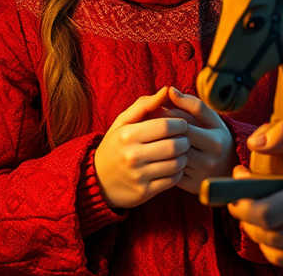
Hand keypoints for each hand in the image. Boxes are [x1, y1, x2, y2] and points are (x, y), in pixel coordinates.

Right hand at [94, 86, 189, 208]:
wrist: (97, 180)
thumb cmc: (115, 145)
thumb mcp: (123, 122)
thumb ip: (145, 105)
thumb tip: (167, 89)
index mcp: (128, 135)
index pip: (167, 125)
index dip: (180, 123)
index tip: (182, 124)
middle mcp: (132, 156)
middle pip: (175, 145)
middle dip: (185, 140)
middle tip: (185, 138)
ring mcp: (138, 176)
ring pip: (176, 164)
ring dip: (184, 156)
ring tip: (180, 152)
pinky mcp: (144, 192)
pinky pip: (173, 180)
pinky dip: (178, 172)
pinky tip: (174, 166)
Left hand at [158, 87, 235, 195]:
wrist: (229, 167)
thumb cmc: (216, 136)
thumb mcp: (211, 119)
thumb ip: (192, 103)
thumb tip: (170, 90)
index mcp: (215, 141)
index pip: (183, 127)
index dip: (167, 118)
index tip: (159, 111)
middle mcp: (209, 161)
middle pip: (175, 144)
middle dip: (160, 133)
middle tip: (150, 124)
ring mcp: (199, 176)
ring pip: (170, 159)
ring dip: (158, 147)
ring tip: (153, 137)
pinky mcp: (190, 187)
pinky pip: (170, 172)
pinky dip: (162, 162)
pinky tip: (159, 153)